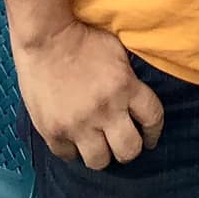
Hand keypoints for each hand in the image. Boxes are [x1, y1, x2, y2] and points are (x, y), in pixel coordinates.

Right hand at [13, 17, 163, 169]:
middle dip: (129, 148)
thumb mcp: (117, 51)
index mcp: (124, 86)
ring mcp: (77, 124)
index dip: (154, 132)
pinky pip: (69, 156)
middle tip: (123, 142)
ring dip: (102, 153)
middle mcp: (104, 110)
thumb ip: (130, 79)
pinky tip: (74, 139)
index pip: (153, 118)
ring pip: (99, 161)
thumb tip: (138, 100)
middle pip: (129, 150)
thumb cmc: (83, 37)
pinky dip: (73, 149)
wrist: (45, 36)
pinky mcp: (53, 131)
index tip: (149, 137)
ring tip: (98, 144)